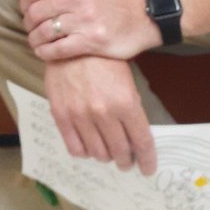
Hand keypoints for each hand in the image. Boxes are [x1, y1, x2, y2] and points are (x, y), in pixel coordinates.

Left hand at [21, 0, 160, 61]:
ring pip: (43, 32)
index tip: (27, 10)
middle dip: (28, 22)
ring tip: (36, 41)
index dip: (25, 2)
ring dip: (34, 39)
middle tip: (30, 27)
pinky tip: (44, 52)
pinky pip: (57, 50)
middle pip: (35, 12)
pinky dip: (45, 53)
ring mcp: (83, 19)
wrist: (147, 11)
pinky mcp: (90, 41)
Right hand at [45, 56, 156, 174]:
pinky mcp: (61, 115)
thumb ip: (131, 107)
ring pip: (98, 154)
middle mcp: (104, 113)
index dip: (148, 160)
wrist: (70, 40)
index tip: (148, 168)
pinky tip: (88, 144)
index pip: (142, 142)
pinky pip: (75, 148)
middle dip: (127, 160)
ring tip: (107, 151)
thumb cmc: (102, 57)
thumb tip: (136, 134)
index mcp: (126, 102)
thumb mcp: (126, 79)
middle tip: (127, 160)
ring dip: (106, 156)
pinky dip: (84, 151)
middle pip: (121, 152)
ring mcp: (81, 116)